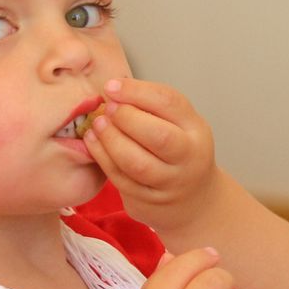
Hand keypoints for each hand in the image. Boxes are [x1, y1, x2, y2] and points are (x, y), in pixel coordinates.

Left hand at [83, 78, 219, 231]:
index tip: (112, 86)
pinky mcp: (149, 201)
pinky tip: (93, 143)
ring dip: (111, 140)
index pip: (170, 103)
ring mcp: (170, 183)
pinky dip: (103, 158)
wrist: (194, 201)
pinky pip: (121, 180)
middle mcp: (188, 157)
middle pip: (158, 136)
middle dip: (126, 118)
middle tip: (107, 108)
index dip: (137, 91)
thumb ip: (152, 107)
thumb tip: (114, 88)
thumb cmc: (178, 152)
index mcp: (195, 129)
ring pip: (136, 163)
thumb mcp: (178, 125)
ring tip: (97, 124)